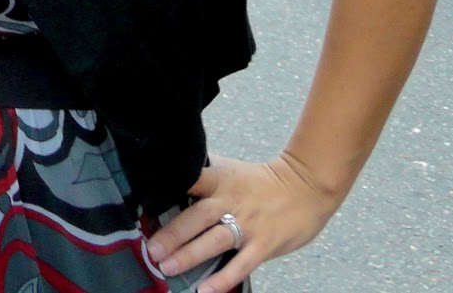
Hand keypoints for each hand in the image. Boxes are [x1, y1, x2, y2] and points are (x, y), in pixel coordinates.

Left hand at [145, 153, 340, 292]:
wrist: (306, 187)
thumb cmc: (261, 182)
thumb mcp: (230, 171)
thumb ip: (204, 175)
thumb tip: (170, 172)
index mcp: (220, 180)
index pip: (191, 178)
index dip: (169, 186)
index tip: (146, 197)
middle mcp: (231, 201)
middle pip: (198, 216)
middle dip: (173, 233)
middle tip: (151, 249)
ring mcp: (248, 224)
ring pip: (215, 240)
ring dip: (190, 254)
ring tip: (167, 267)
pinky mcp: (264, 245)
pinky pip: (241, 264)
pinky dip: (223, 278)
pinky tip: (206, 290)